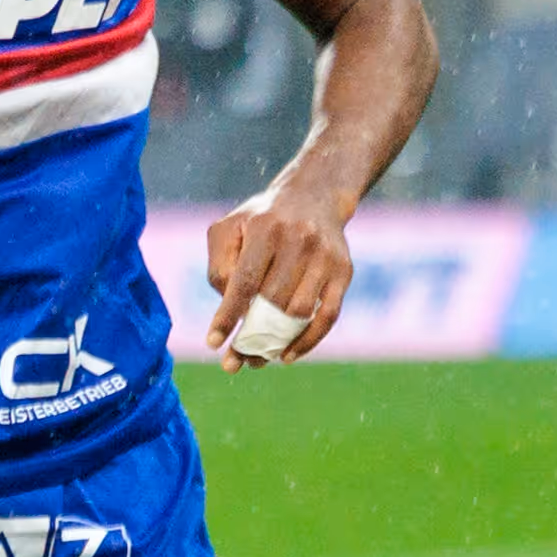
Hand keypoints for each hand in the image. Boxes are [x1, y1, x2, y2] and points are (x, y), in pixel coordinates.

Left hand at [201, 183, 355, 364]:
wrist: (314, 196)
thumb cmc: (262, 220)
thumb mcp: (230, 228)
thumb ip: (219, 263)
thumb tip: (229, 303)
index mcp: (265, 228)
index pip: (244, 280)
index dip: (228, 315)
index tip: (213, 343)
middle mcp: (298, 240)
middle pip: (272, 301)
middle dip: (250, 335)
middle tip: (234, 359)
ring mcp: (325, 257)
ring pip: (298, 312)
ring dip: (276, 340)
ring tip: (257, 357)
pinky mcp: (343, 271)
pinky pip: (327, 316)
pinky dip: (308, 341)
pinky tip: (287, 355)